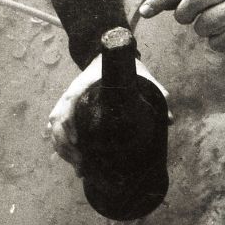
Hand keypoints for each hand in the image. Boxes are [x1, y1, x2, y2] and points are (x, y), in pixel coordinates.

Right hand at [47, 55, 167, 172]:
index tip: (78, 142)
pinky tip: (70, 159)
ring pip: (54, 127)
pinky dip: (59, 143)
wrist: (106, 54)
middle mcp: (71, 94)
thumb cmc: (123, 66)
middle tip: (83, 166)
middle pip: (57, 122)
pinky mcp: (67, 107)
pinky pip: (55, 126)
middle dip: (65, 147)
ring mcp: (67, 101)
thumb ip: (156, 92)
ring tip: (79, 169)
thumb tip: (170, 120)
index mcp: (84, 85)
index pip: (68, 104)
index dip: (68, 125)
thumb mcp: (141, 75)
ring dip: (62, 149)